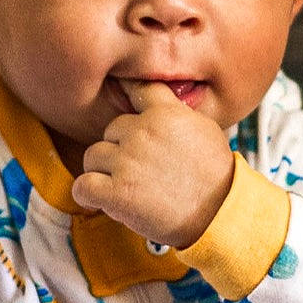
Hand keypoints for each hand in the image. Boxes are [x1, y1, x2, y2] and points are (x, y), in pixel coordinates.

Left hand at [70, 80, 234, 248]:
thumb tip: (156, 106)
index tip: (118, 90)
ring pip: (93, 156)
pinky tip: (101, 199)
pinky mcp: (117, 192)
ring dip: (103, 171)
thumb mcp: (203, 129)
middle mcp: (142, 132)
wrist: (220, 213)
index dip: (125, 89)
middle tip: (141, 170)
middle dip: (120, 149)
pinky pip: (82, 186)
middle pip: (110, 130)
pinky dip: (87, 194)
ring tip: (126, 186)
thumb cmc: (215, 174)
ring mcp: (127, 162)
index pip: (137, 88)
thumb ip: (175, 113)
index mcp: (165, 113)